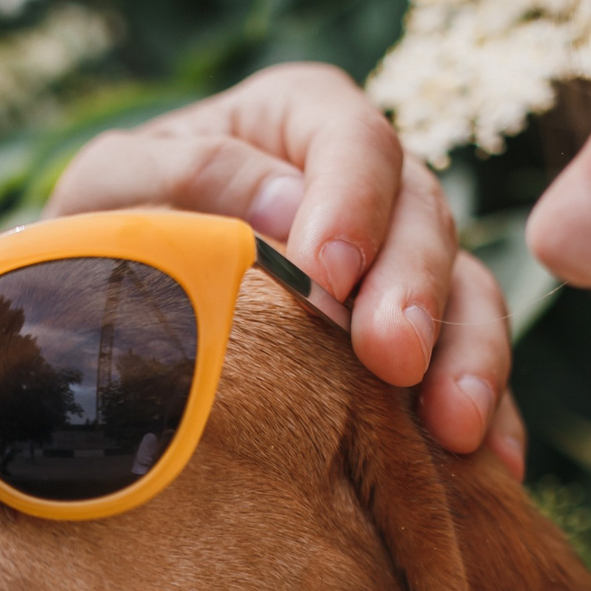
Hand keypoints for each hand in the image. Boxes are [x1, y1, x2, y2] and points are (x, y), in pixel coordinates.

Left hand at [49, 63, 524, 472]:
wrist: (100, 308)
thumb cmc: (104, 231)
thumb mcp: (112, 186)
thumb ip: (186, 175)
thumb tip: (287, 209)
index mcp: (299, 119)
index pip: (354, 142)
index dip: (354, 203)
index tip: (331, 273)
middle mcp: (369, 184)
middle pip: (426, 217)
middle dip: (415, 291)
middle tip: (394, 359)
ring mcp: (402, 263)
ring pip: (467, 293)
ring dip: (468, 358)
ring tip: (454, 429)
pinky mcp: (419, 342)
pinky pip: (470, 371)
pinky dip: (490, 417)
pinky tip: (491, 471)